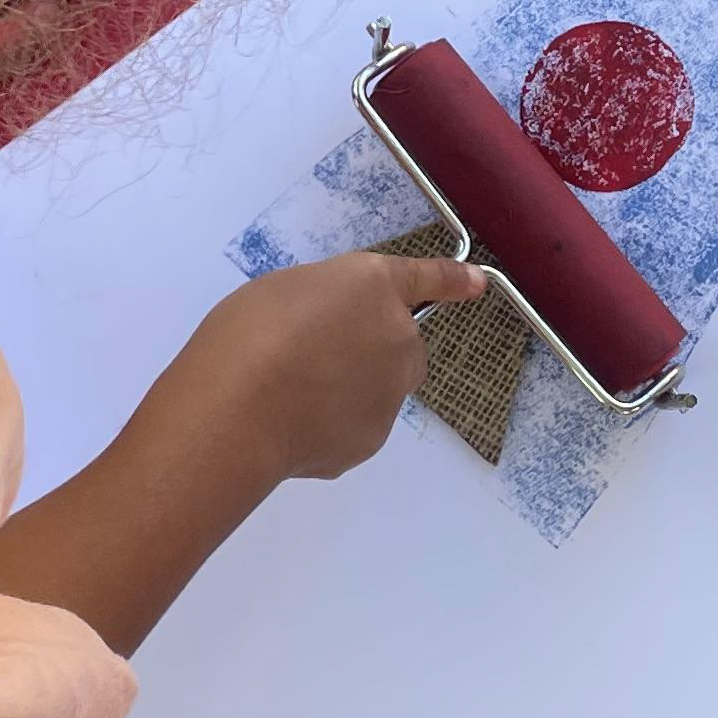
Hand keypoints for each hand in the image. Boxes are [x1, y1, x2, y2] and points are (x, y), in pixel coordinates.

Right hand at [176, 249, 491, 482]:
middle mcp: (398, 337)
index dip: (452, 281)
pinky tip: (290, 425)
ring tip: (289, 394)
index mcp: (373, 287)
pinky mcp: (373, 440)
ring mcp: (391, 393)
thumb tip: (336, 330)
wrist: (238, 410)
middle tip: (310, 357)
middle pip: (399, 343)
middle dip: (369, 349)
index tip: (478, 283)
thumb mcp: (284, 291)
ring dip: (348, 389)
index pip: (424, 278)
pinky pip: (354, 426)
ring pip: (378, 389)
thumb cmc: (248, 334)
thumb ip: (325, 302)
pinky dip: (330, 426)